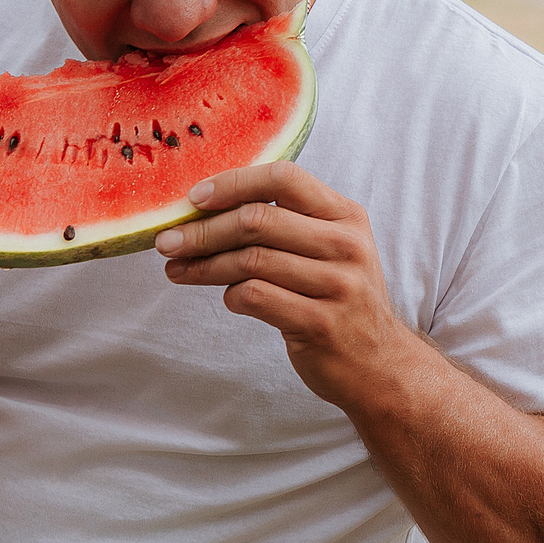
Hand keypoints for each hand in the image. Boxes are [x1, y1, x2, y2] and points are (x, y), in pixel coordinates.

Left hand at [156, 163, 415, 404]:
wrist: (378, 364)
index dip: (232, 183)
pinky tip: (226, 297)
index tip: (193, 198)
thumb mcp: (328, 251)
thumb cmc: (337, 300)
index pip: (284, 178)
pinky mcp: (320, 323)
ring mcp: (338, 285)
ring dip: (203, 265)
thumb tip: (203, 210)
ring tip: (177, 270)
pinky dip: (229, 294)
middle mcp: (346, 245)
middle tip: (166, 242)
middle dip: (201, 231)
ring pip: (249, 260)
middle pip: (256, 220)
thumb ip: (284, 225)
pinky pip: (254, 296)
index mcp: (345, 217)